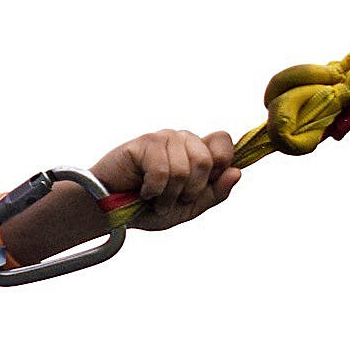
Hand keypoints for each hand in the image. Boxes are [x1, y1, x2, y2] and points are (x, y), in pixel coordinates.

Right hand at [92, 128, 238, 231]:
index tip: (201, 185)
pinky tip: (143, 191)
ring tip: (155, 198)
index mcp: (197, 151)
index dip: (219, 165)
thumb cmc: (149, 207)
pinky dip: (153, 190)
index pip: (223, 142)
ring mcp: (163, 138)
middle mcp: (182, 140)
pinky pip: (162, 171)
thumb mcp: (189, 208)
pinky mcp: (143, 143)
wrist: (113, 211)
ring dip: (169, 195)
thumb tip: (237, 172)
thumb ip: (215, 192)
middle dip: (190, 190)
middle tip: (172, 199)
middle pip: (206, 161)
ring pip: (184, 169)